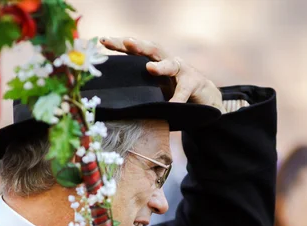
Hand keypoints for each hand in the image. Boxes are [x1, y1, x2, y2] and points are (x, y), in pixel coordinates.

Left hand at [100, 37, 223, 111]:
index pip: (135, 50)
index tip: (103, 40)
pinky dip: (178, 98)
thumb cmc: (172, 93)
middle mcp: (166, 61)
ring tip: (150, 68)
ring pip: (170, 65)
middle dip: (139, 46)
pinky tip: (172, 104)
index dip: (119, 44)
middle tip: (127, 42)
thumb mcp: (153, 90)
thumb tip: (113, 99)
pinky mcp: (194, 83)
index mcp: (153, 61)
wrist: (202, 98)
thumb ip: (138, 89)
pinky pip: (184, 91)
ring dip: (161, 66)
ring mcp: (182, 70)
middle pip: (152, 49)